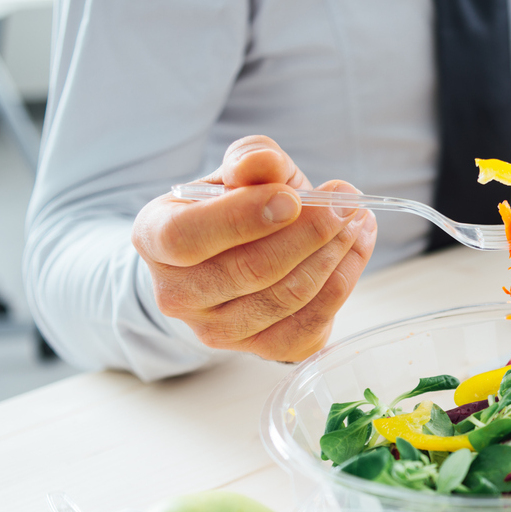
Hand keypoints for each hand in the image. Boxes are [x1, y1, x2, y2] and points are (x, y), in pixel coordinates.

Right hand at [132, 135, 376, 361]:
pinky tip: (355, 248)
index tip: (293, 197)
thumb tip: (265, 162)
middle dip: (309, 233)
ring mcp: (217, 331)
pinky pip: (311, 322)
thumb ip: (251, 161)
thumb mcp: (239, 174)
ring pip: (287, 296)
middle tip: (345, 202)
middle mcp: (177, 294)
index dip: (243, 217)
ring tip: (355, 219)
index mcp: (155, 238)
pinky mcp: (261, 350)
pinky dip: (342, 280)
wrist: (238, 257)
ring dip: (333, 254)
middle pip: (249, 270)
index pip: (187, 236)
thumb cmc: (236, 208)